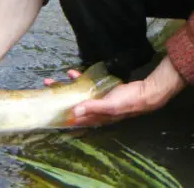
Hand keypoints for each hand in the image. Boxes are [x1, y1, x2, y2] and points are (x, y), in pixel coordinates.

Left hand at [48, 57, 185, 127]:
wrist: (146, 93)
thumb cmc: (128, 102)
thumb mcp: (110, 106)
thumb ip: (93, 108)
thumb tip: (74, 112)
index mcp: (95, 117)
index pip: (74, 118)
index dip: (61, 113)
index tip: (47, 106)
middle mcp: (94, 110)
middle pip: (72, 105)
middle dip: (60, 96)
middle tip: (47, 86)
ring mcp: (98, 100)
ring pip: (78, 95)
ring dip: (67, 87)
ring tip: (55, 80)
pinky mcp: (103, 90)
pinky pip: (87, 86)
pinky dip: (80, 80)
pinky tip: (74, 73)